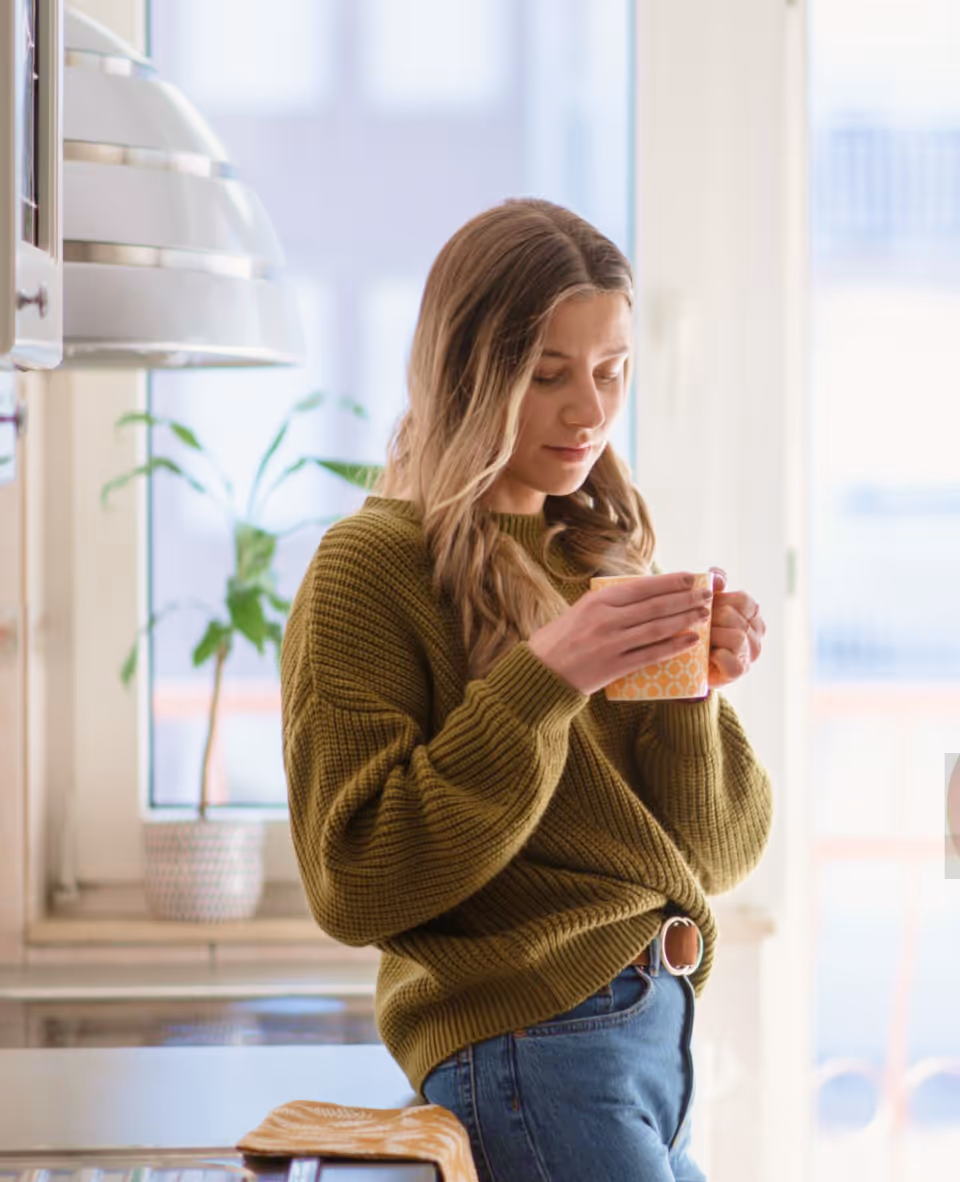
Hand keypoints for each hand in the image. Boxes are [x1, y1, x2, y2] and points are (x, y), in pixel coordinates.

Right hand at [528, 572, 711, 695]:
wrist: (542, 672)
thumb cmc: (561, 639)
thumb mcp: (582, 610)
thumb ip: (611, 602)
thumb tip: (647, 594)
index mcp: (598, 600)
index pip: (643, 587)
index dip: (671, 582)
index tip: (691, 578)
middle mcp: (606, 619)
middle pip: (656, 606)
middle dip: (685, 599)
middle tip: (707, 595)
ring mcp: (612, 643)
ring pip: (657, 628)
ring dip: (685, 620)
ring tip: (704, 615)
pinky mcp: (615, 666)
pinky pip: (651, 654)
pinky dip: (673, 647)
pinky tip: (691, 641)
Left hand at [705, 567, 765, 688]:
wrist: (688, 665)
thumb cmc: (699, 630)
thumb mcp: (706, 605)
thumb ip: (713, 586)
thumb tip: (716, 575)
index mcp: (753, 614)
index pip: (743, 599)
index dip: (719, 601)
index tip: (705, 608)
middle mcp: (757, 634)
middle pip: (734, 616)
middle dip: (709, 619)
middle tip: (697, 625)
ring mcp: (750, 653)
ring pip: (736, 636)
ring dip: (712, 636)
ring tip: (699, 639)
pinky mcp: (739, 671)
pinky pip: (729, 658)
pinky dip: (715, 655)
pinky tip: (706, 654)